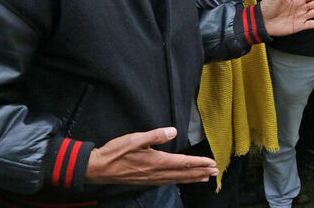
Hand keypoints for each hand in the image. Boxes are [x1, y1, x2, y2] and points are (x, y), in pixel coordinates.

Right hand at [85, 127, 217, 184]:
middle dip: (200, 172)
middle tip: (215, 171)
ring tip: (204, 177)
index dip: (198, 163)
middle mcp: (156, 173)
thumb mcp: (135, 139)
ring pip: (177, 179)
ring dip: (192, 178)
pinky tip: (181, 179)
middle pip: (183, 174)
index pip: (183, 163)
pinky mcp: (146, 180)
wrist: (98, 168)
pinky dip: (179, 180)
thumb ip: (155, 135)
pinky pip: (168, 181)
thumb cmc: (115, 152)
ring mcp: (151, 178)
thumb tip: (173, 131)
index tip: (211, 162)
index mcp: (156, 162)